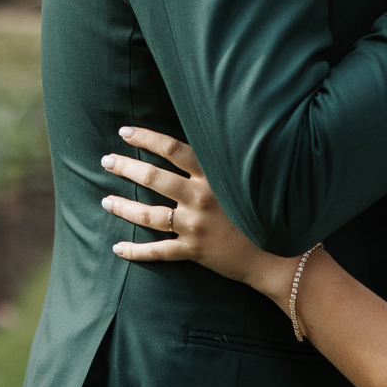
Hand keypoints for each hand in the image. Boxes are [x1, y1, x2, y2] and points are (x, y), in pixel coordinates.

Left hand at [99, 127, 299, 305]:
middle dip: (126, 166)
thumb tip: (195, 143)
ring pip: (148, 214)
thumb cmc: (266, 210)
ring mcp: (195, 226)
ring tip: (105, 199)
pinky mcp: (194, 251)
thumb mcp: (245, 180)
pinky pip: (158, 251)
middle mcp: (201, 199)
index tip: (125, 131)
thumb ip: (221, 164)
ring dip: (123, 206)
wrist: (280, 255)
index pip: (173, 150)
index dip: (146, 138)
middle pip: (153, 178)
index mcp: (213, 177)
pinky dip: (135, 251)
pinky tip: (117, 248)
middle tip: (106, 160)